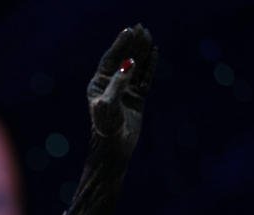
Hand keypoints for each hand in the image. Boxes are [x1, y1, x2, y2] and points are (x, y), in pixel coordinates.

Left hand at [87, 24, 157, 154]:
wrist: (114, 148)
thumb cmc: (106, 127)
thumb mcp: (109, 104)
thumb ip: (118, 83)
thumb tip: (128, 63)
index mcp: (99, 84)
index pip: (110, 59)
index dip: (120, 44)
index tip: (130, 30)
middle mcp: (111, 85)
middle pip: (124, 59)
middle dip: (132, 44)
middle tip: (142, 28)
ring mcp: (125, 91)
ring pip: (136, 67)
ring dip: (142, 52)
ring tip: (149, 35)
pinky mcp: (137, 98)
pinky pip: (145, 78)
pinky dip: (149, 66)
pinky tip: (154, 53)